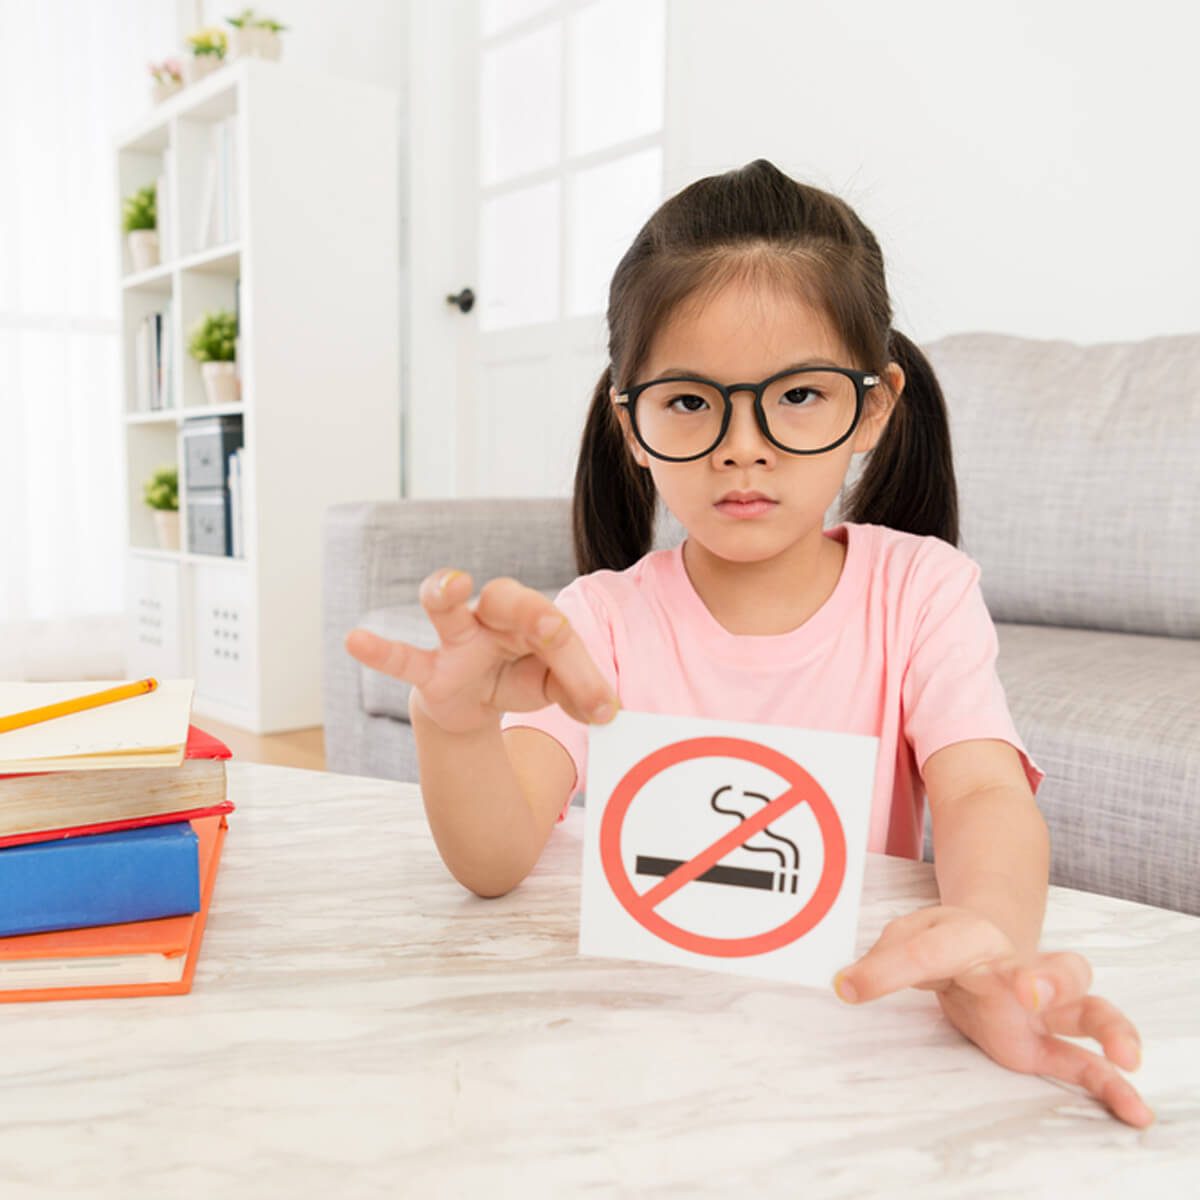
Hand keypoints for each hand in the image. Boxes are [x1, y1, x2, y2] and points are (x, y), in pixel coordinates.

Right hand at [344, 568, 619, 735]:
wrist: (475, 703)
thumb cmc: (519, 679)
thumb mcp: (555, 687)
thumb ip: (581, 693)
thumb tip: (609, 711)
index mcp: (532, 618)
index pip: (559, 634)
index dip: (582, 671)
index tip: (604, 709)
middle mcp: (492, 618)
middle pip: (508, 598)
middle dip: (530, 610)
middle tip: (550, 629)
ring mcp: (455, 641)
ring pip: (445, 608)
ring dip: (446, 593)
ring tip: (452, 584)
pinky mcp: (428, 670)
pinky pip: (403, 658)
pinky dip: (380, 651)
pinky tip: (356, 640)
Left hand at [831, 905, 1154, 1128]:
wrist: (984, 937)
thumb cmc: (942, 940)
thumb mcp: (904, 937)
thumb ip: (880, 961)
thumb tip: (845, 985)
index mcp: (968, 936)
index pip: (929, 949)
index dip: (887, 968)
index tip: (849, 986)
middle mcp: (1014, 967)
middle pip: (1049, 965)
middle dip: (1045, 977)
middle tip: (1027, 991)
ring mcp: (1038, 1006)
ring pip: (1085, 1008)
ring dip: (1104, 1026)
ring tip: (1121, 1053)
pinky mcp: (1040, 1042)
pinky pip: (1081, 1063)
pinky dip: (1109, 1085)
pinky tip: (1135, 1109)